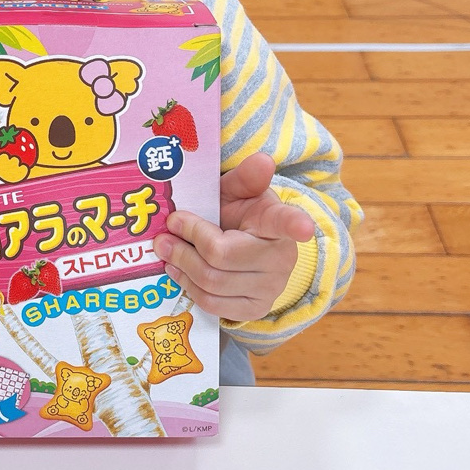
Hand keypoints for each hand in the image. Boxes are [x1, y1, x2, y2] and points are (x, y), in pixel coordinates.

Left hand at [153, 152, 314, 322]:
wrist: (244, 247)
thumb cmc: (239, 215)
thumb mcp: (238, 191)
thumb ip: (245, 177)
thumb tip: (263, 160)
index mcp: (277, 222)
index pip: (287, 222)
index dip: (296, 224)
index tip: (303, 227)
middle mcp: (280, 259)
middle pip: (221, 254)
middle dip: (186, 241)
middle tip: (166, 229)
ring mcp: (269, 288)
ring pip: (212, 281)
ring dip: (181, 263)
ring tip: (166, 247)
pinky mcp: (253, 309)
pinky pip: (212, 303)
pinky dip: (187, 285)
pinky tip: (178, 270)